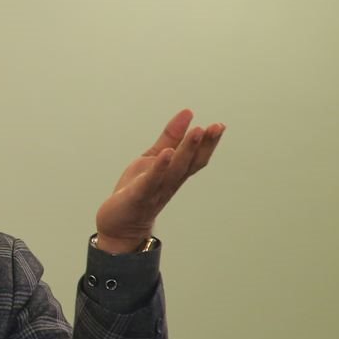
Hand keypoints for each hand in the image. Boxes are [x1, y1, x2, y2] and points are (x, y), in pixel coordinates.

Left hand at [94, 109, 225, 253]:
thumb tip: (188, 112)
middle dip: (204, 145)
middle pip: (190, 163)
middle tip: (216, 127)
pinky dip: (159, 168)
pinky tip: (166, 153)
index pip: (195, 158)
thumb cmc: (137, 190)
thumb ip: (170, 138)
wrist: (119, 226)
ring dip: (186, 150)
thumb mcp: (153, 158)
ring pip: (174, 170)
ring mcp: (155, 190)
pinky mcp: (138, 196)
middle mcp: (169, 183)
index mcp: (174, 175)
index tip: (220, 126)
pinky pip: (151, 181)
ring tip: (197, 131)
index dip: (209, 144)